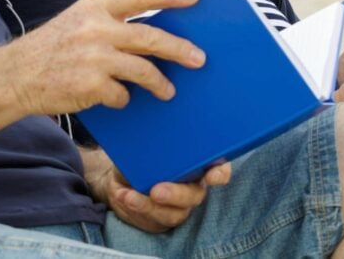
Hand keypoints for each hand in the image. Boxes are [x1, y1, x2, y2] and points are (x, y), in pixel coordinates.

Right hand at [0, 0, 205, 115]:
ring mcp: (93, 58)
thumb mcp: (79, 20)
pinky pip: (122, 95)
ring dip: (160, 83)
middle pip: (150, 38)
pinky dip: (123, 98)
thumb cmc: (53, 48)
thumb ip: (111, 21)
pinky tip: (117, 98)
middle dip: (178, 49)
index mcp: (94, 7)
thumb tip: (154, 32)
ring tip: (168, 91)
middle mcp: (95, 28)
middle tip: (198, 59)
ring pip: (143, 70)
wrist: (16, 75)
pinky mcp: (90, 86)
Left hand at [82, 147, 230, 231]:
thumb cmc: (144, 153)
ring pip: (174, 212)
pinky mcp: (163, 217)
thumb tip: (149, 123)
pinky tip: (124, 196)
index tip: (213, 176)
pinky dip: (137, 207)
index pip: (218, 167)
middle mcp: (192, 185)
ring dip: (150, 206)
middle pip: (194, 194)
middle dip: (176, 194)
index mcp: (197, 163)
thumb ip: (155, 138)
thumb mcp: (148, 141)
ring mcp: (179, 205)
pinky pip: (155, 218)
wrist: (123, 175)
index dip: (220, 172)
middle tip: (156, 191)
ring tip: (129, 196)